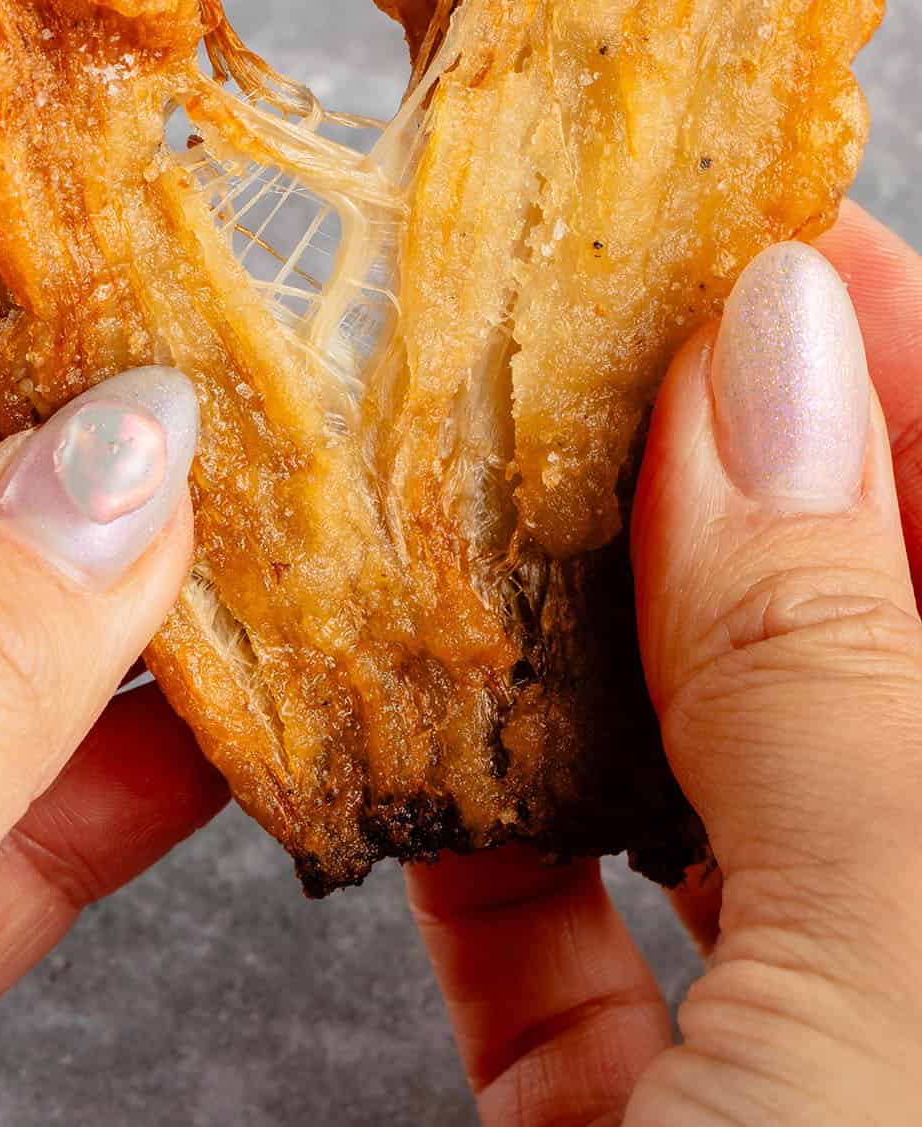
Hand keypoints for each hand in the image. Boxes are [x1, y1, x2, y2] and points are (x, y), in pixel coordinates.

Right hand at [411, 202, 921, 1124]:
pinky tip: (398, 701)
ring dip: (569, 623)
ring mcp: (778, 1042)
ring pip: (687, 766)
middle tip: (580, 313)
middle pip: (830, 631)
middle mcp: (904, 931)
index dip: (900, 362)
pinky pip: (542, 924)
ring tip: (471, 461)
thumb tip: (765, 353)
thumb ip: (821, 672)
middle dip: (712, 463)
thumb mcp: (878, 988)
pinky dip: (464, 808)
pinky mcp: (611, 1118)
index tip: (767, 231)